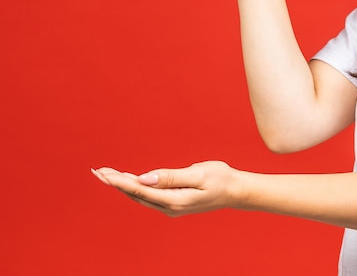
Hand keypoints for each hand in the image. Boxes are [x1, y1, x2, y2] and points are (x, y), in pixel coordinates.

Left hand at [92, 161, 238, 216]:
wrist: (235, 191)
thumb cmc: (220, 179)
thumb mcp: (198, 174)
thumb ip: (171, 177)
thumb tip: (145, 178)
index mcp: (174, 200)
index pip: (140, 190)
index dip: (120, 181)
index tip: (104, 174)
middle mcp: (169, 208)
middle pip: (136, 195)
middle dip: (115, 183)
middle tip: (97, 171)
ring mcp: (171, 207)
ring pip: (140, 196)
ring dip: (123, 186)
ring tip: (107, 174)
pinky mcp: (173, 203)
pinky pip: (148, 196)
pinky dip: (135, 188)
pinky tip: (128, 181)